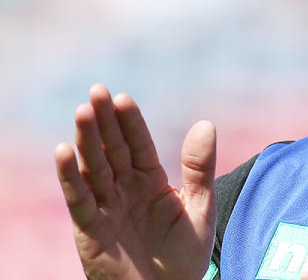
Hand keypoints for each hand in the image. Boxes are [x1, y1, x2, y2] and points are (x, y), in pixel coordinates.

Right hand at [54, 84, 216, 279]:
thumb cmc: (183, 256)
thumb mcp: (199, 208)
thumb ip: (199, 168)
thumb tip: (206, 123)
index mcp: (151, 181)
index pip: (139, 145)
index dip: (130, 122)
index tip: (122, 98)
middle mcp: (125, 190)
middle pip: (112, 150)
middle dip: (104, 122)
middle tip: (96, 90)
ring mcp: (107, 208)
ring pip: (94, 169)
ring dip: (86, 141)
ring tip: (83, 112)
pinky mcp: (91, 230)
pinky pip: (80, 200)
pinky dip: (70, 177)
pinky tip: (63, 152)